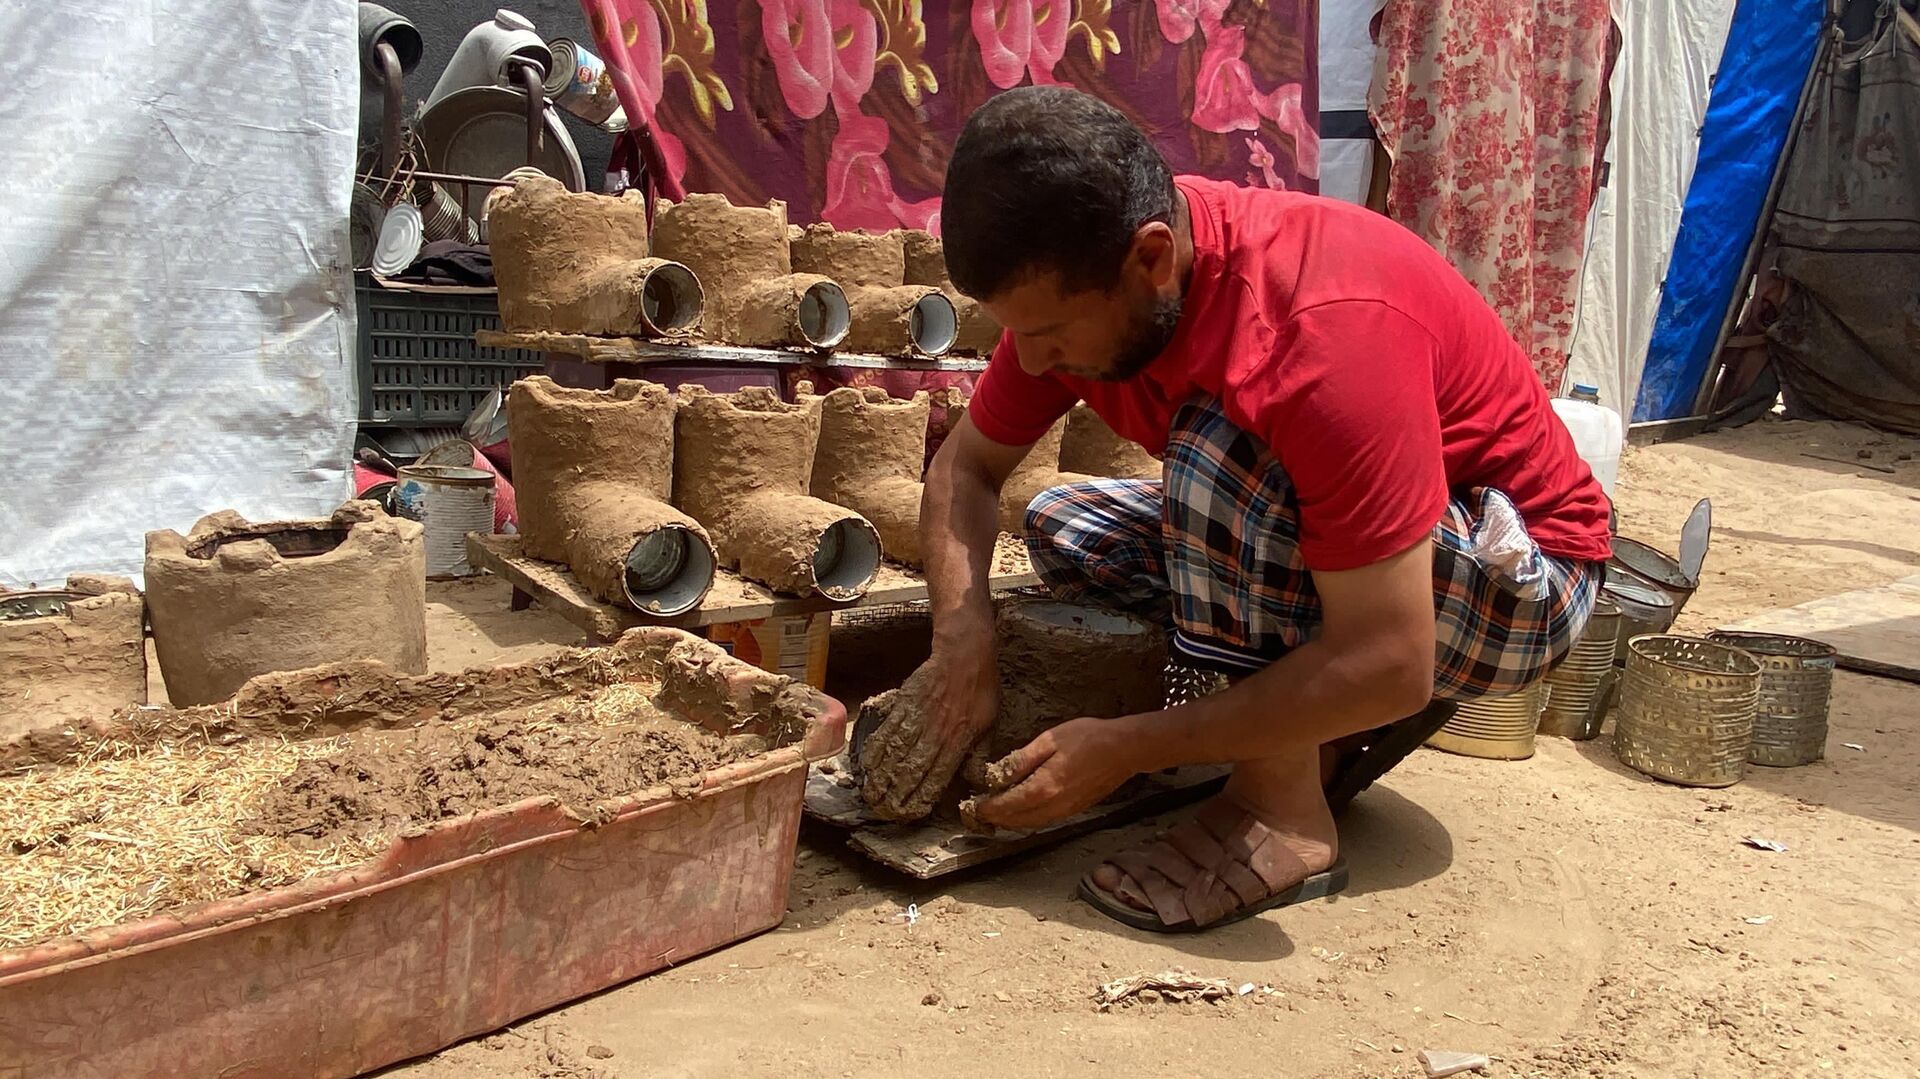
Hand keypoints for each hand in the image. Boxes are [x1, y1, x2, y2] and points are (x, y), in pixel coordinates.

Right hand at [859, 650, 998, 819]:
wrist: (965, 655)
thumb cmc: (981, 691)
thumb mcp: (991, 727)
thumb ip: (979, 757)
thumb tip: (975, 783)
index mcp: (957, 744)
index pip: (935, 780)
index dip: (920, 799)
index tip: (908, 814)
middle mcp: (934, 735)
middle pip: (909, 772)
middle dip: (894, 795)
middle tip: (883, 811)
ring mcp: (916, 719)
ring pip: (894, 754)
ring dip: (881, 778)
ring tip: (871, 795)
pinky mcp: (903, 705)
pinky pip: (885, 730)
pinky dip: (875, 749)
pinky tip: (867, 765)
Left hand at [968, 716, 1147, 830]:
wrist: (1124, 750)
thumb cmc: (1087, 738)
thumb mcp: (1049, 740)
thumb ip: (1021, 760)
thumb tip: (997, 776)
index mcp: (1043, 787)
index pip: (1006, 805)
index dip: (986, 808)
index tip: (971, 807)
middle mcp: (1053, 805)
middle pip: (1015, 820)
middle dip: (994, 818)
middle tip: (977, 812)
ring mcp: (1066, 810)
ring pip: (1030, 824)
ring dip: (1010, 821)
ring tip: (995, 813)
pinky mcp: (1075, 809)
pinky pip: (1044, 820)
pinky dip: (1027, 819)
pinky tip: (1021, 809)